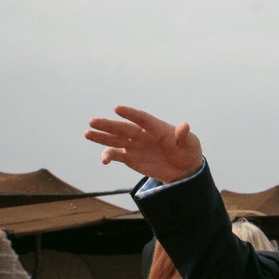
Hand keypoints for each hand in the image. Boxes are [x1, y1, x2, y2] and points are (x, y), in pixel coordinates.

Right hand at [84, 106, 203, 182]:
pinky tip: (103, 160)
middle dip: (108, 125)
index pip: (142, 119)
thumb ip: (185, 136)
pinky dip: (109, 156)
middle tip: (93, 121)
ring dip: (101, 137)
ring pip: (115, 139)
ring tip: (87, 133)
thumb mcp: (191, 144)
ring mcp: (135, 145)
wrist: (183, 169)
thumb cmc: (188, 152)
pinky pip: (116, 155)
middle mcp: (143, 134)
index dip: (131, 114)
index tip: (117, 109)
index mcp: (157, 128)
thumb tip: (184, 126)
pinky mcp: (130, 157)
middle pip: (124, 128)